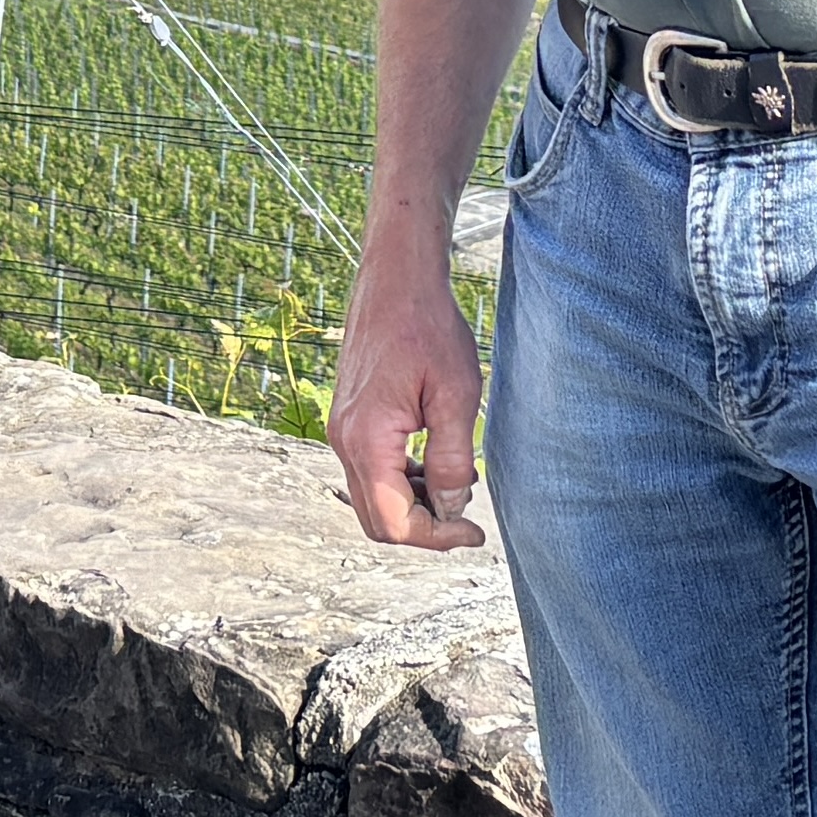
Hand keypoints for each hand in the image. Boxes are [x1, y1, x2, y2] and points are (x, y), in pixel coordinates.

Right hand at [325, 250, 488, 551]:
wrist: (396, 279)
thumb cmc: (428, 326)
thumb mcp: (456, 395)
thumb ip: (452, 460)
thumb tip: (450, 509)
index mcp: (367, 440)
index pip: (393, 523)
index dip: (436, 538)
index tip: (473, 532)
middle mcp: (344, 441)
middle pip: (376, 520)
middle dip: (424, 529)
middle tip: (467, 521)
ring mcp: (343, 430)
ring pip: (372, 498)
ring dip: (414, 505)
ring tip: (458, 483)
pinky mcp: (350, 419)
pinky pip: (371, 471)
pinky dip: (403, 482)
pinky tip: (436, 463)